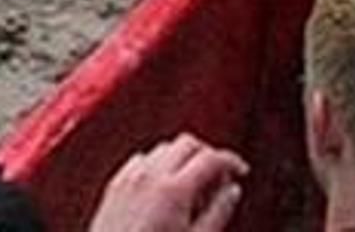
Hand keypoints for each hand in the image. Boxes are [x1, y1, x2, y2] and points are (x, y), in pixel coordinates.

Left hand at [88, 134, 247, 231]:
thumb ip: (218, 212)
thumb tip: (231, 190)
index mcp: (173, 189)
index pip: (210, 157)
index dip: (231, 160)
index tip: (240, 170)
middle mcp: (148, 176)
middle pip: (186, 143)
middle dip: (207, 154)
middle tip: (219, 179)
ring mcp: (128, 178)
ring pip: (162, 148)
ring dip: (182, 158)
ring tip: (194, 189)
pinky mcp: (114, 185)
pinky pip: (141, 160)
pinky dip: (159, 165)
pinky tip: (165, 190)